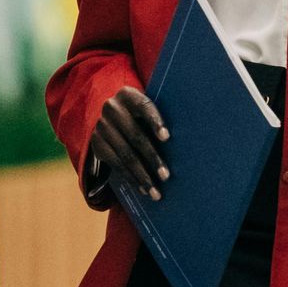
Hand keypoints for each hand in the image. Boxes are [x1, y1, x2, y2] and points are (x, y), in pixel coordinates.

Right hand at [89, 87, 168, 204]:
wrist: (110, 116)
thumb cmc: (141, 114)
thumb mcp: (147, 109)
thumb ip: (159, 119)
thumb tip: (190, 139)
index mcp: (128, 95)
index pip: (144, 106)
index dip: (155, 122)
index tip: (167, 137)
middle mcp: (112, 108)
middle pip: (135, 135)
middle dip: (152, 158)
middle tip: (166, 176)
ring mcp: (102, 126)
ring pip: (125, 154)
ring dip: (142, 175)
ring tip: (155, 191)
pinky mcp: (97, 143)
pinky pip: (115, 164)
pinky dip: (130, 178)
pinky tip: (142, 188)